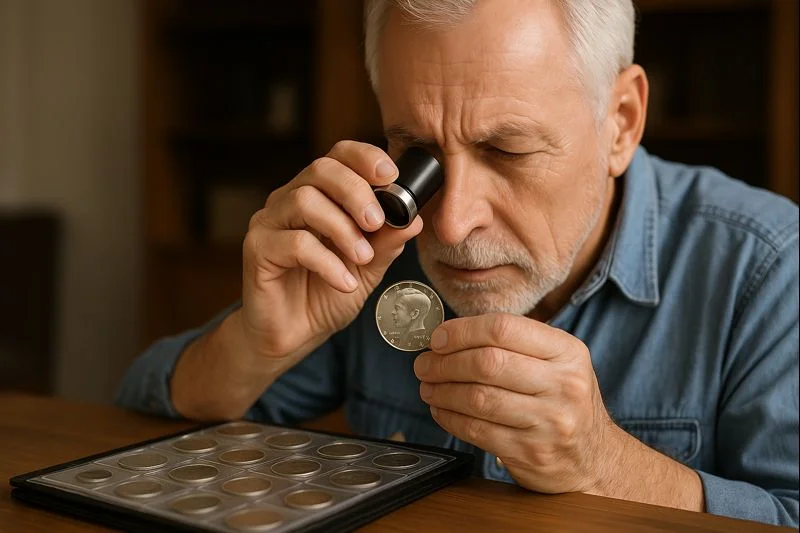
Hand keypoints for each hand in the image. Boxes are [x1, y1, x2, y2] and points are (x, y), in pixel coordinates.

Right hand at [241, 140, 422, 360]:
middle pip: (320, 169)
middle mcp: (290, 200)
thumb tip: (414, 219)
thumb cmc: (327, 295)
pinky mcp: (257, 249)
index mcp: (319, 194)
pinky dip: (327, 262)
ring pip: (304, 201)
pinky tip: (344, 283)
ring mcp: (270, 222)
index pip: (339, 155)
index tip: (391, 176)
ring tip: (363, 258)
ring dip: (342, 228)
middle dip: (356, 191)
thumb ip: (386, 243)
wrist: (294, 336)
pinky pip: (294, 243)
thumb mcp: (368, 268)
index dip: (365, 157)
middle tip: (377, 222)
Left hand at [413, 313, 614, 493]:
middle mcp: (563, 385)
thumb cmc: (563, 401)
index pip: (504, 328)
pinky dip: (449, 417)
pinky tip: (441, 408)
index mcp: (567, 352)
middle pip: (488, 363)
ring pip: (477, 398)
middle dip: (445, 362)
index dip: (462, 331)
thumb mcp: (557, 362)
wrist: (594, 460)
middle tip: (424, 364)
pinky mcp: (530, 453)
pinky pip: (476, 430)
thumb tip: (449, 334)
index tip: (438, 338)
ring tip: (428, 386)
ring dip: (442, 390)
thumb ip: (514, 343)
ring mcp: (548, 422)